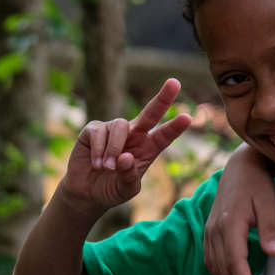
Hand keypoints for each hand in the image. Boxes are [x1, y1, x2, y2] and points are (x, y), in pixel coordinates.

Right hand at [62, 78, 192, 210]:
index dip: (175, 127)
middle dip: (162, 98)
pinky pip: (98, 133)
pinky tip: (95, 164)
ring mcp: (114, 129)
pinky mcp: (94, 129)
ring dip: (113, 149)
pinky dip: (98, 151)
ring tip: (106, 168)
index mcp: (148, 149)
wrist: (86, 192)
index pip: (164, 136)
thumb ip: (128, 176)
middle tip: (175, 82)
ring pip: (120, 127)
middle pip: (150, 113)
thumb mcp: (125, 190)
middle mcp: (134, 134)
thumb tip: (126, 157)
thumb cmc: (111, 189)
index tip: (187, 118)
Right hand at [203, 146, 274, 274]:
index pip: (234, 263)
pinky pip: (210, 260)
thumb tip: (274, 254)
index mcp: (229, 224)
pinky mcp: (209, 232)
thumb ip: (270, 229)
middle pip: (223, 270)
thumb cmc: (258, 184)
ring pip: (214, 267)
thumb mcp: (269, 203)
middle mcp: (214, 230)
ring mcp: (209, 231)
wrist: (240, 166)